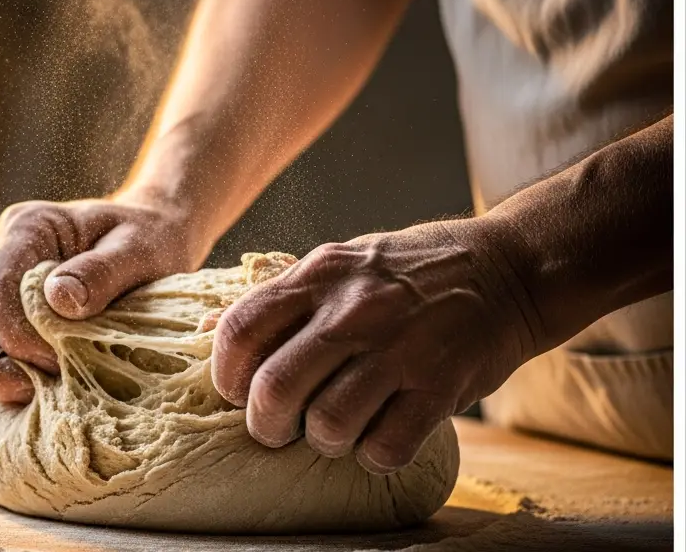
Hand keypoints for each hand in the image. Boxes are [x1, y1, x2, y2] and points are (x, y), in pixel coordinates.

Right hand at [0, 196, 208, 412]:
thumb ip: (102, 271)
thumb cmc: (149, 241)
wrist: (152, 238)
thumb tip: (59, 301)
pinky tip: (35, 402)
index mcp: (26, 229)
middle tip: (42, 394)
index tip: (60, 362)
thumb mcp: (139, 249)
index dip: (17, 339)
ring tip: (39, 400)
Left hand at [211, 219, 539, 473]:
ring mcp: (399, 349)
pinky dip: (375, 454)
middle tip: (277, 429)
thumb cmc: (412, 273)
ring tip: (337, 429)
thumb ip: (280, 298)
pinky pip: (386, 447)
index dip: (226, 375)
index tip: (239, 391)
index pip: (240, 331)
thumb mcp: (340, 263)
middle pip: (275, 388)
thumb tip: (207, 330)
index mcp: (320, 276)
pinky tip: (381, 436)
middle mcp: (353, 310)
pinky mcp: (441, 386)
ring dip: (325, 441)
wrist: (509, 270)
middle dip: (265, 425)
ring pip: (327, 426)